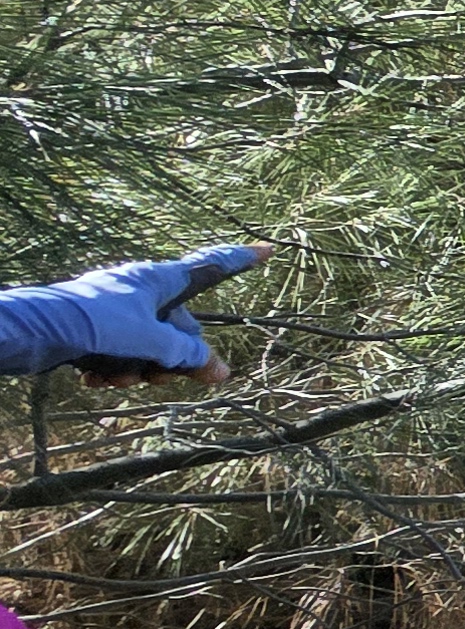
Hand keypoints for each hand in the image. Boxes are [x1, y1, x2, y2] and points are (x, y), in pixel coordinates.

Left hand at [53, 246, 260, 385]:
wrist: (32, 331)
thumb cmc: (94, 326)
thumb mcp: (151, 343)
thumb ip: (188, 356)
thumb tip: (221, 371)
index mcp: (159, 279)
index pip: (210, 267)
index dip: (241, 260)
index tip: (267, 249)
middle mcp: (140, 289)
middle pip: (179, 327)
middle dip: (171, 358)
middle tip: (160, 379)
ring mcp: (116, 308)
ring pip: (149, 345)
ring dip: (138, 369)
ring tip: (115, 378)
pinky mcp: (94, 327)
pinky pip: (121, 351)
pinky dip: (114, 369)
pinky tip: (95, 379)